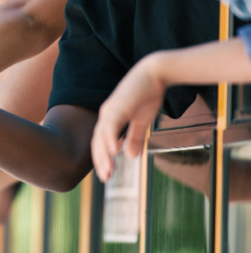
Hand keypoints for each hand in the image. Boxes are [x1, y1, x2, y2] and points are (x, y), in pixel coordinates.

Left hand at [91, 55, 165, 181]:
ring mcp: (110, 110)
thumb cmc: (147, 95)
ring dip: (103, 155)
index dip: (102, 158)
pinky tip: (113, 151)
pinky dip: (110, 138)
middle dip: (100, 161)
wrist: (154, 74)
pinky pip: (111, 124)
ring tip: (107, 171)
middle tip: (104, 178)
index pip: (101, 142)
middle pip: (97, 141)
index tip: (106, 175)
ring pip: (102, 136)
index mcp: (110, 118)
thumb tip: (129, 156)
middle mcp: (106, 115)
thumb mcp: (141, 121)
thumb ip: (133, 137)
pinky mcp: (118, 105)